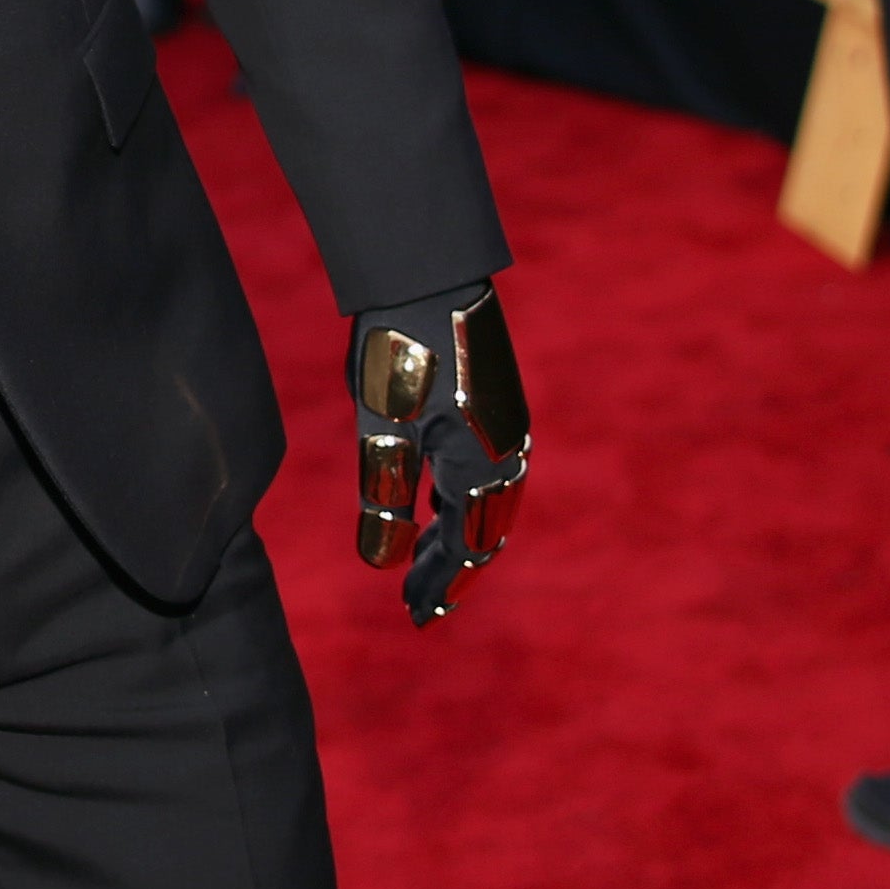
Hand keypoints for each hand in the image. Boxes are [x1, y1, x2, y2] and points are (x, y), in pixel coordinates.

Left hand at [350, 286, 534, 624]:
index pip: (463, 547)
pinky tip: (441, 499)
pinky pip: (491, 470)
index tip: (416, 617)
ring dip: (461, 536)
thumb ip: (385, 496)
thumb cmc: (400, 349)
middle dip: (452, 569)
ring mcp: (508, 424)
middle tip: (422, 603)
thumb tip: (381, 565)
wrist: (429, 271)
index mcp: (481, 466)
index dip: (439, 584)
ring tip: (429, 560)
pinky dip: (467, 499)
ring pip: (491, 502)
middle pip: (485, 531)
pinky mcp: (498, 401)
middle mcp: (507, 451)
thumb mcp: (381, 426)